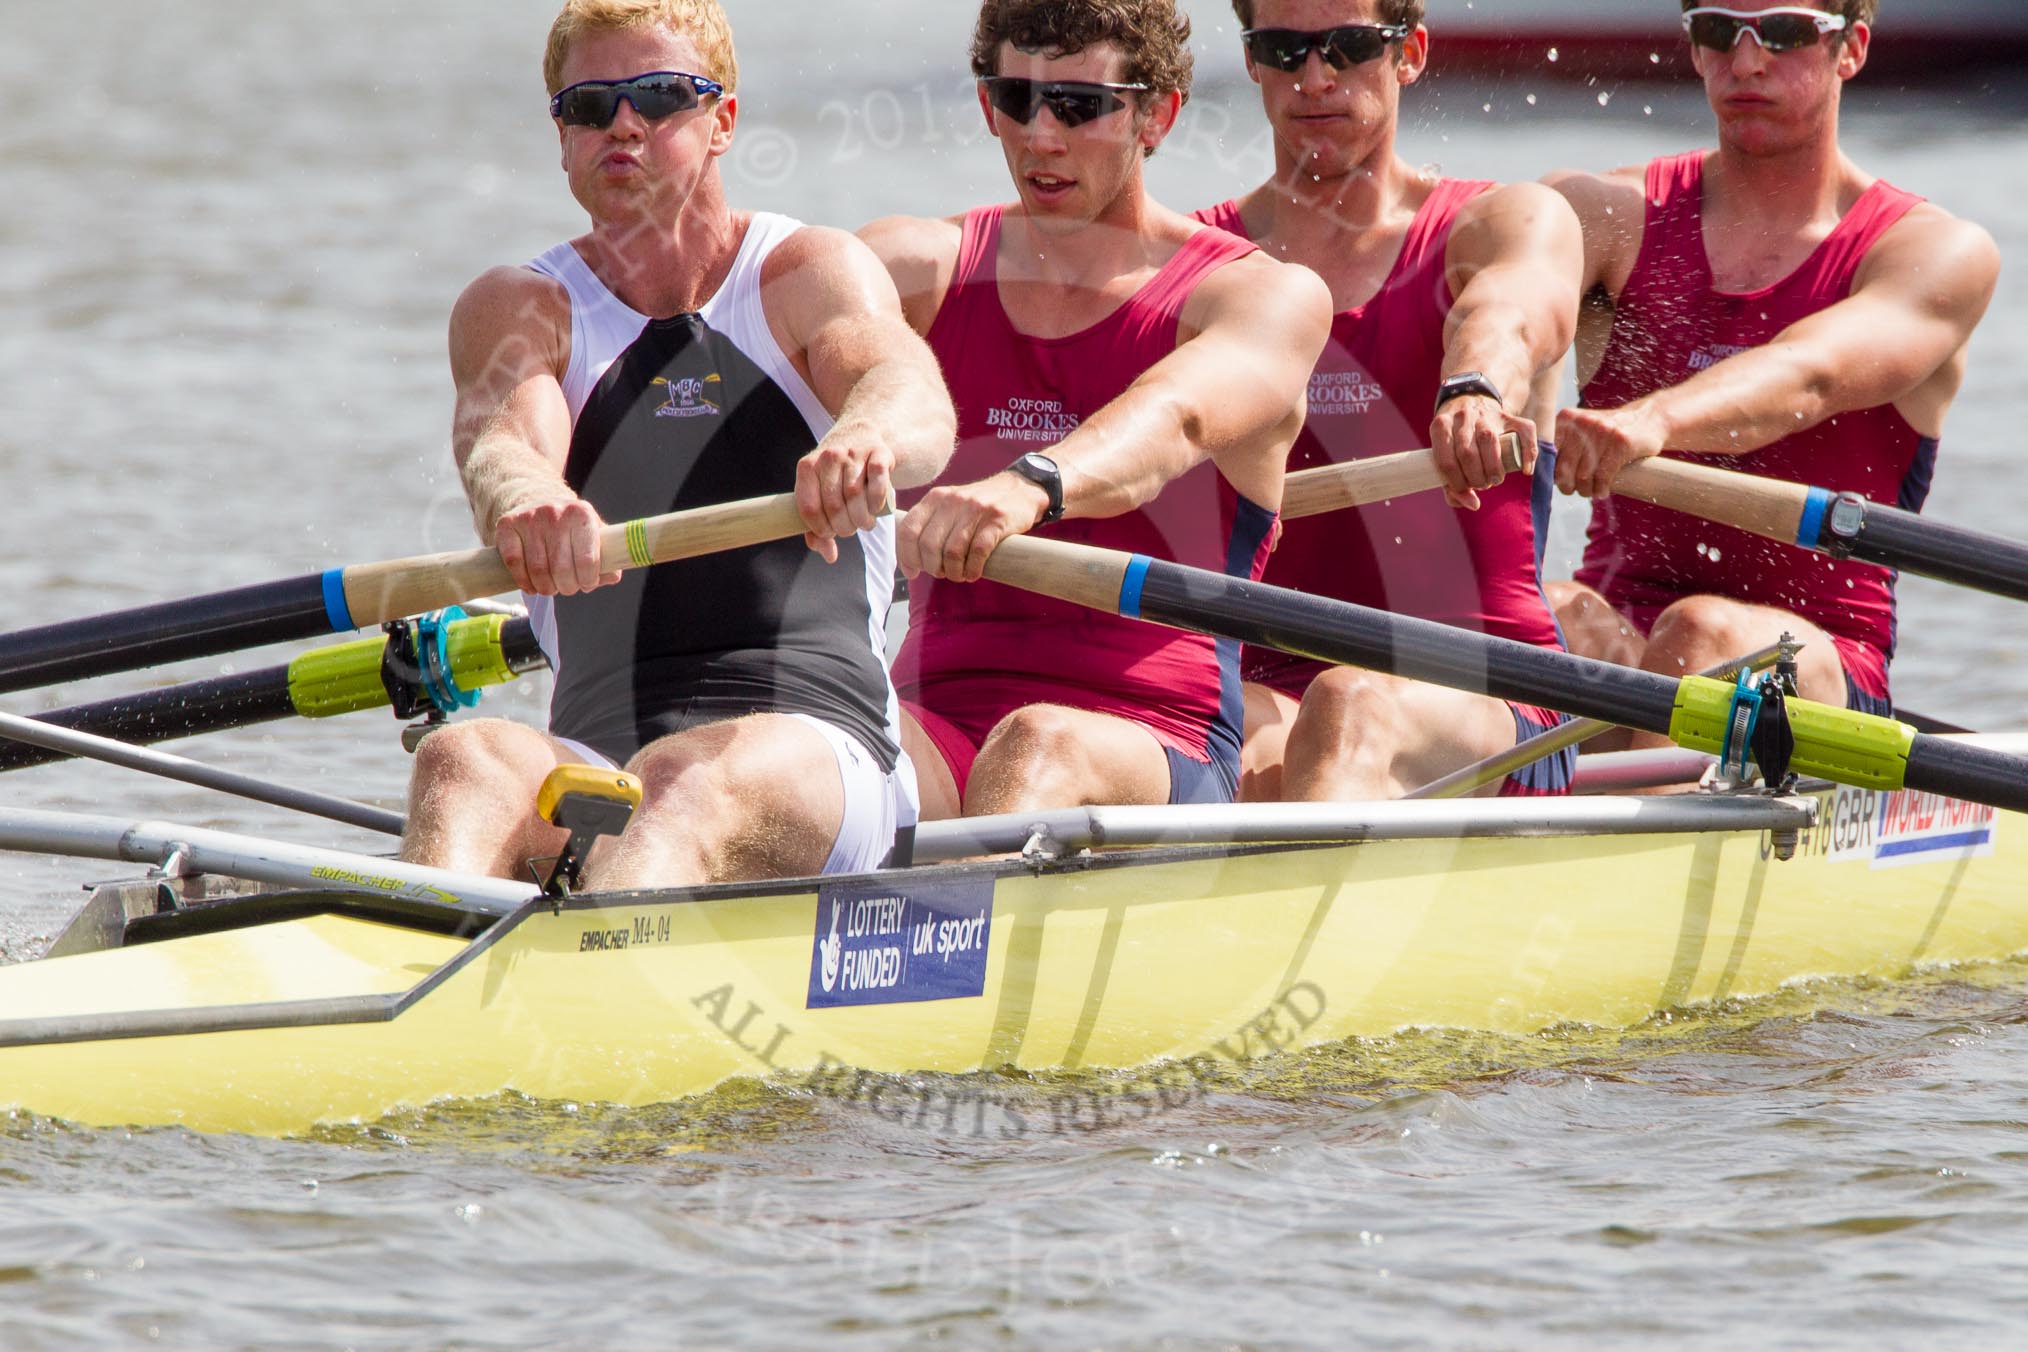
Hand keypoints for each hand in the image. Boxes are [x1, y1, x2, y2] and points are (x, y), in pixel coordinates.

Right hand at [494, 494, 618, 595]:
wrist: (537, 498)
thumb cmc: (570, 526)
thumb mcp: (594, 533)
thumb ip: (607, 557)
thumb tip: (611, 576)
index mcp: (582, 514)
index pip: (587, 561)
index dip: (588, 581)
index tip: (586, 584)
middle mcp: (555, 512)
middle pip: (561, 570)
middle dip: (566, 587)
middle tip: (567, 587)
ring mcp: (530, 518)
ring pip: (537, 570)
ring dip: (545, 588)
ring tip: (550, 586)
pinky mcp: (507, 524)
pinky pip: (514, 563)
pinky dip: (523, 581)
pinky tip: (531, 585)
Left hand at [796, 425, 895, 563]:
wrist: (861, 435)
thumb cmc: (837, 474)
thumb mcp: (821, 494)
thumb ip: (817, 527)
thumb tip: (829, 555)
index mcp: (807, 467)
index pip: (809, 508)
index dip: (820, 529)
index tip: (830, 534)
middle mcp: (829, 457)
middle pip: (834, 505)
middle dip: (845, 527)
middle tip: (851, 530)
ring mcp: (854, 453)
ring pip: (856, 496)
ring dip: (862, 519)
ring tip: (864, 524)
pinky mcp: (879, 453)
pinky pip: (878, 483)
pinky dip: (877, 502)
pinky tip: (876, 509)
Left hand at [898, 471, 1052, 581]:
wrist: (1020, 490)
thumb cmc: (980, 507)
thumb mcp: (950, 506)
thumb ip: (930, 525)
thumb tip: (910, 559)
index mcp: (935, 498)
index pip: (908, 530)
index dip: (906, 557)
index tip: (913, 572)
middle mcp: (952, 500)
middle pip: (929, 545)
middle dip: (933, 568)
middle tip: (943, 573)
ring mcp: (975, 509)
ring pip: (952, 552)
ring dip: (954, 572)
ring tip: (960, 575)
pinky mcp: (997, 520)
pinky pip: (978, 552)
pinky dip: (973, 569)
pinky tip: (973, 573)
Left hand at [1430, 396, 1537, 510]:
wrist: (1470, 402)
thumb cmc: (1454, 440)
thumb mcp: (1445, 457)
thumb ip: (1451, 486)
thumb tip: (1473, 504)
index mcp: (1440, 426)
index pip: (1446, 461)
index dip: (1456, 483)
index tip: (1466, 489)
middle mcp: (1462, 416)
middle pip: (1467, 453)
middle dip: (1476, 478)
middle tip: (1482, 485)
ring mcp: (1486, 414)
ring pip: (1489, 440)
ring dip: (1494, 469)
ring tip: (1494, 480)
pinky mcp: (1509, 416)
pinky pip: (1524, 431)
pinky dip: (1528, 453)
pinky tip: (1525, 470)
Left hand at [1555, 403, 1666, 498]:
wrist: (1648, 419)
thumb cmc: (1607, 433)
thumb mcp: (1581, 430)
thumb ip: (1561, 446)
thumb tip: (1540, 475)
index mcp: (1566, 418)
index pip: (1547, 454)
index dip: (1550, 473)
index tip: (1557, 481)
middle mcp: (1582, 422)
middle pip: (1563, 469)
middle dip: (1567, 486)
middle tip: (1573, 490)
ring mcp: (1602, 431)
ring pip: (1583, 476)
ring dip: (1585, 490)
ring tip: (1590, 490)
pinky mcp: (1621, 443)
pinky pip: (1602, 476)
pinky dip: (1600, 489)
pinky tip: (1602, 491)